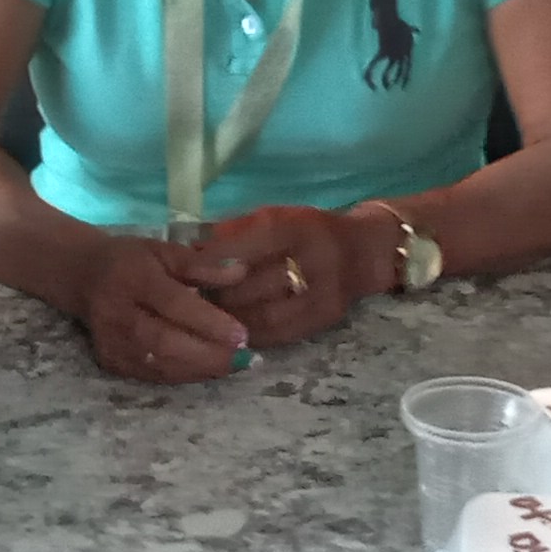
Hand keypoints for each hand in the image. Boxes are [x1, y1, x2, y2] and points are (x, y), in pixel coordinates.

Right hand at [78, 236, 257, 382]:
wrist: (83, 277)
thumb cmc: (131, 260)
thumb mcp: (164, 250)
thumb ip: (201, 264)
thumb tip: (240, 273)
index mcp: (132, 279)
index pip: (172, 304)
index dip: (208, 322)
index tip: (242, 334)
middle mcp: (117, 315)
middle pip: (165, 342)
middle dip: (209, 355)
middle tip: (246, 357)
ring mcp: (112, 343)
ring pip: (161, 365)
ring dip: (202, 369)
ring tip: (236, 364)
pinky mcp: (112, 362)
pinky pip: (154, 375)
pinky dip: (186, 375)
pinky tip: (210, 368)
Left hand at [199, 205, 389, 349]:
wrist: (365, 252)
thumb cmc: (309, 229)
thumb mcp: (274, 216)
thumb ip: (235, 233)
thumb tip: (192, 254)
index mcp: (294, 227)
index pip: (244, 247)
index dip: (211, 263)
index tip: (185, 272)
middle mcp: (310, 260)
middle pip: (249, 285)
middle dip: (214, 295)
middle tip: (186, 303)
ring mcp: (319, 294)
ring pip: (260, 315)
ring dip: (227, 321)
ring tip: (203, 321)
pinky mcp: (322, 320)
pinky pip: (276, 334)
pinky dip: (248, 335)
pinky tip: (230, 334)